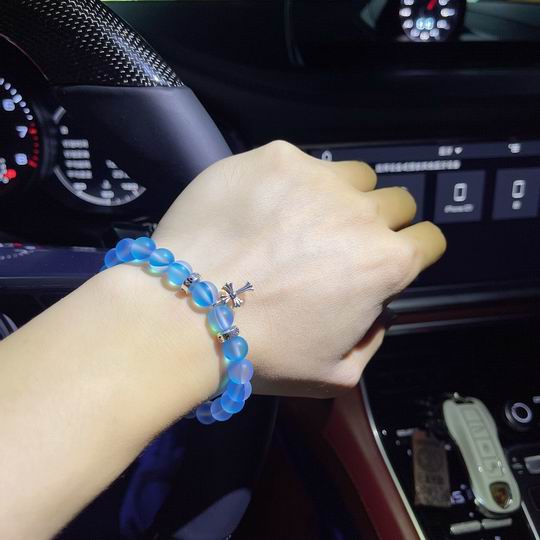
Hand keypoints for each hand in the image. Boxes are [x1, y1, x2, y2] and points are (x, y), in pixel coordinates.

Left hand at [153, 141, 445, 397]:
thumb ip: (371, 341)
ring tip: (299, 221)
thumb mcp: (334, 373)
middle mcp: (361, 211)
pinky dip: (289, 184)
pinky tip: (259, 208)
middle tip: (336, 243)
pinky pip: (299, 164)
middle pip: (396, 201)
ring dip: (340, 196)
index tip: (385, 259)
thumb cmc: (262, 350)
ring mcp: (317, 178)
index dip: (412, 251)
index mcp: (386, 262)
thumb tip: (373, 311)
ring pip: (354, 175)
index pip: (429, 239)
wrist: (186, 313)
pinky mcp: (275, 157)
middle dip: (378, 222)